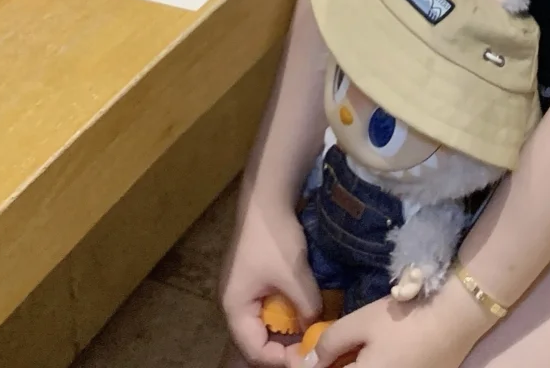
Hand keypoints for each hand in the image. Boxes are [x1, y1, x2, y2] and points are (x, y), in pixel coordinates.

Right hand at [220, 191, 321, 364]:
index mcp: (235, 307)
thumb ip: (306, 306)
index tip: (307, 355)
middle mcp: (233, 303)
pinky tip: (302, 308)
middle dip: (283, 346)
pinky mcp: (253, 278)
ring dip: (285, 328)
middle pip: (256, 339)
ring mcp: (242, 290)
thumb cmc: (274, 238)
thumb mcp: (294, 275)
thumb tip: (316, 326)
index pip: (254, 350)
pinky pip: (267, 306)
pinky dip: (284, 311)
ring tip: (309, 329)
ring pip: (263, 323)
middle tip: (310, 345)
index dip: (280, 359)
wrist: (267, 196)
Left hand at [303, 281, 488, 367]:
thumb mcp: (361, 323)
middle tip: (327, 354)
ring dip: (353, 367)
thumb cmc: (405, 319)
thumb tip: (309, 362)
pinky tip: (373, 355)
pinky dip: (372, 366)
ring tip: (349, 353)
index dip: (313, 366)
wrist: (455, 319)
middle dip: (335, 365)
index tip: (300, 356)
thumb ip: (330, 343)